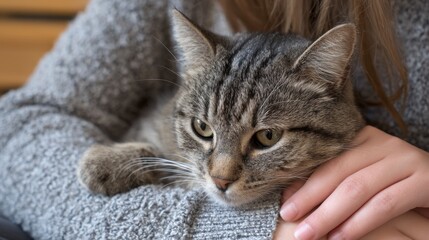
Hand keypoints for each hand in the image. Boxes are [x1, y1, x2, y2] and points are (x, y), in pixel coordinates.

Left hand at [279, 126, 428, 239]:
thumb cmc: (393, 188)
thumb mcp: (363, 180)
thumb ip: (336, 184)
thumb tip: (293, 199)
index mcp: (363, 139)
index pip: (327, 160)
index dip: (303, 182)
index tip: (284, 203)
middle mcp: (384, 143)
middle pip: (338, 171)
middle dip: (310, 198)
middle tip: (289, 217)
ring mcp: (405, 159)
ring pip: (357, 188)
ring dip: (328, 214)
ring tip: (307, 233)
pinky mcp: (425, 179)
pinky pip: (384, 204)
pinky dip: (358, 223)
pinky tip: (340, 238)